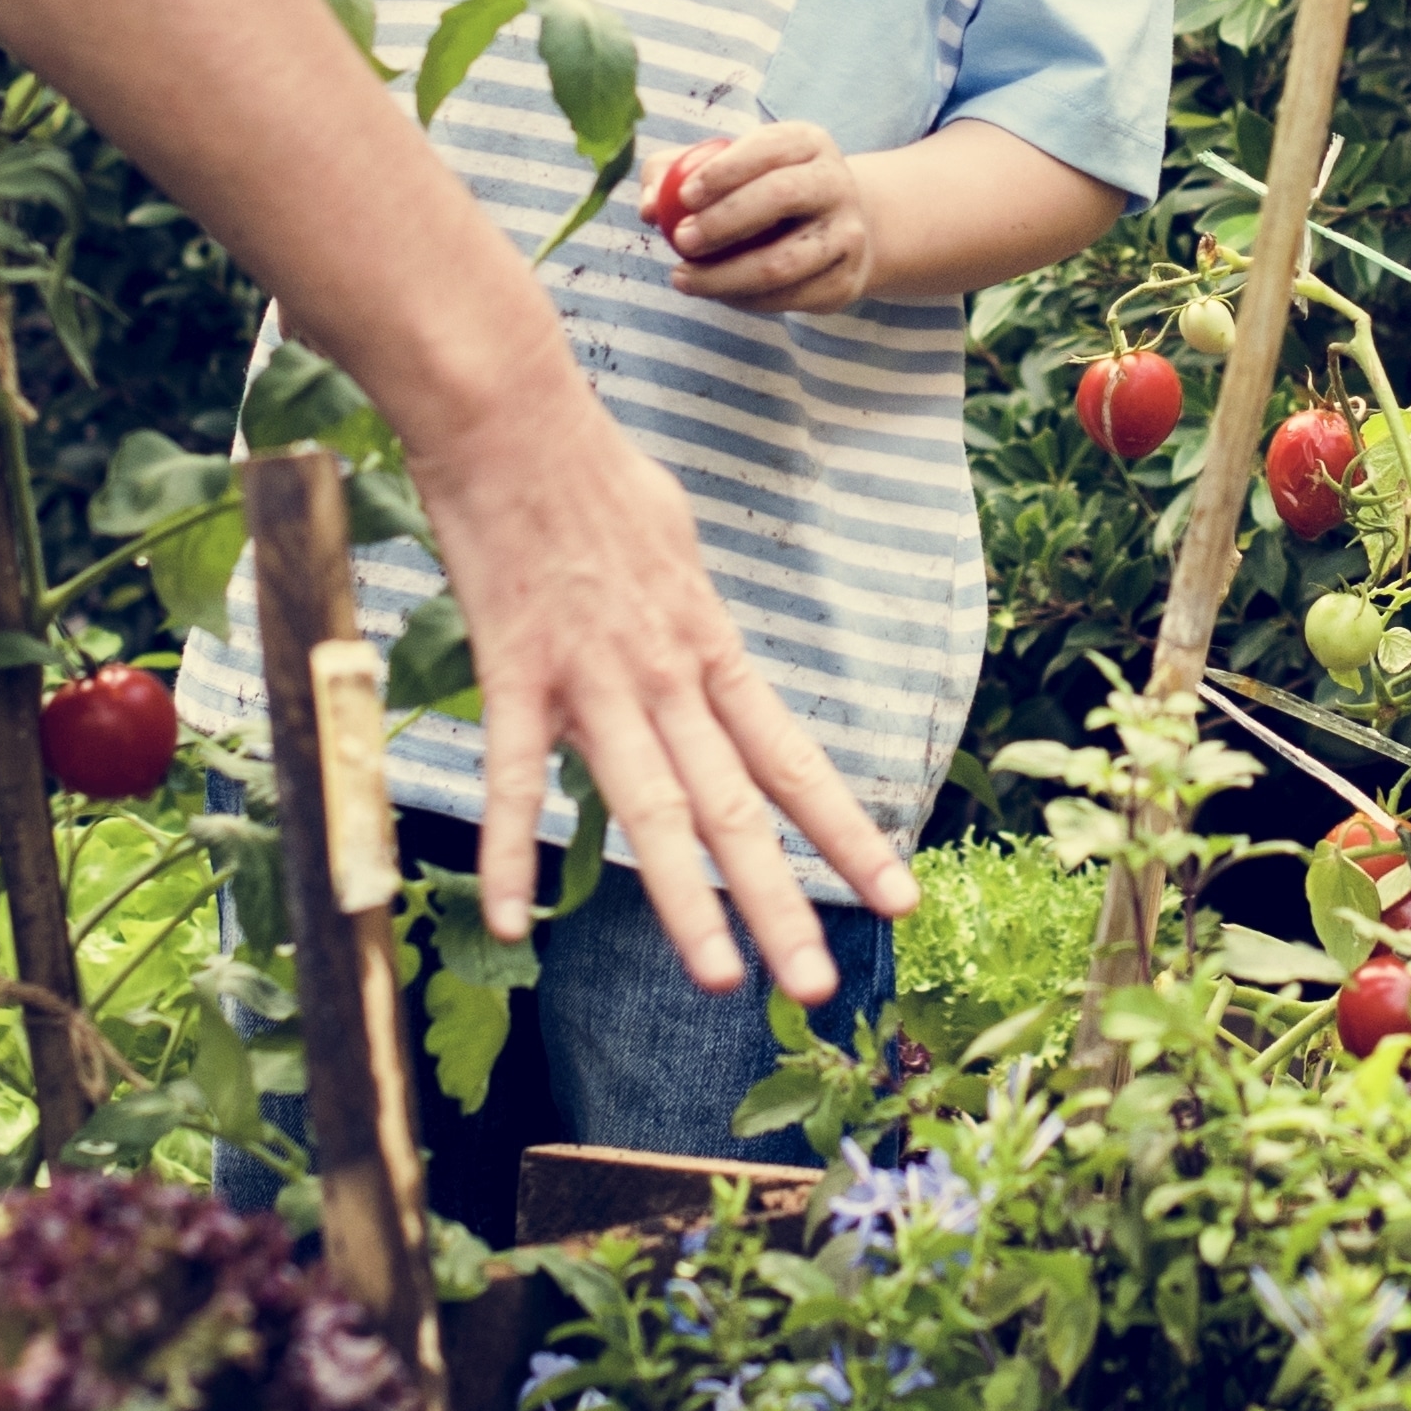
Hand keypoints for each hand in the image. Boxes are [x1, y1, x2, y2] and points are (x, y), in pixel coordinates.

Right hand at [403, 367, 908, 989]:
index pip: (794, 762)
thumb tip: (699, 655)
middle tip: (820, 987)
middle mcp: (669, 679)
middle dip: (784, 902)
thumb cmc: (597, 478)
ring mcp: (595, 682)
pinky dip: (512, 853)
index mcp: (711, 653)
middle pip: (738, 809)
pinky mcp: (518, 676)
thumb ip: (690, 622)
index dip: (846, 835)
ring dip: (687, 903)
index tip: (898, 897)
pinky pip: (518, 778)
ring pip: (654, 810)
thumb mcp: (677, 549)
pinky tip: (512, 925)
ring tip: (724, 980)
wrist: (517, 423)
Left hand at [650, 124, 878, 314]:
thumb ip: (675, 174)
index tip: (683, 197)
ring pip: (782, 262)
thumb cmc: (762, 191)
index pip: (767, 148)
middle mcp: (836, 183)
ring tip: (682, 278)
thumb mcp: (727, 168)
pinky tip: (716, 292)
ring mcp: (847, 234)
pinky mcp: (846, 281)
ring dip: (723, 276)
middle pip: (780, 196)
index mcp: (808, 143)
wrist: (835, 230)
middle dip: (722, 221)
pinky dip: (743, 300)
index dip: (723, 172)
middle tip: (680, 240)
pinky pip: (787, 299)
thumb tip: (650, 207)